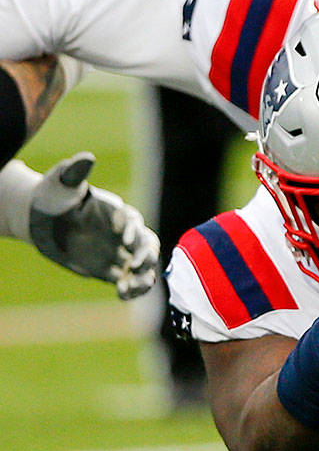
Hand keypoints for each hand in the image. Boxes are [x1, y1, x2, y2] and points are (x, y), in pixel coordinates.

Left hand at [28, 152, 158, 298]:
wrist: (39, 218)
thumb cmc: (52, 193)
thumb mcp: (61, 182)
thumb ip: (75, 172)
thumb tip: (86, 157)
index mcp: (117, 212)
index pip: (134, 221)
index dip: (133, 230)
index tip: (124, 239)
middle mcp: (123, 233)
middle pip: (146, 245)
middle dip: (146, 255)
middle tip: (134, 265)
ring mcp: (117, 252)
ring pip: (142, 267)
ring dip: (143, 277)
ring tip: (131, 285)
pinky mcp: (108, 269)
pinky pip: (127, 280)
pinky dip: (130, 289)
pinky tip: (122, 293)